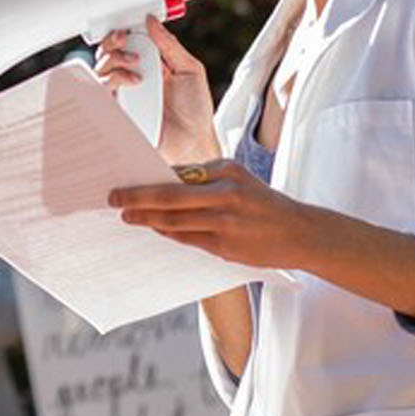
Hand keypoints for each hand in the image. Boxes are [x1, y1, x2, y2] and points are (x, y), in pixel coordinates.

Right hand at [94, 16, 220, 163]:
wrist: (194, 140)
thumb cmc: (195, 110)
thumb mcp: (190, 69)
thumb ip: (170, 45)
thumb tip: (151, 22)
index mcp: (150, 66)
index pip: (128, 43)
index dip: (124, 31)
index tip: (129, 25)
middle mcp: (132, 78)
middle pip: (108, 53)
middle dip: (112, 41)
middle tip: (124, 38)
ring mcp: (123, 95)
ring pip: (100, 69)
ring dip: (115, 59)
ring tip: (136, 63)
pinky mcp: (117, 111)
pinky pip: (101, 92)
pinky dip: (112, 80)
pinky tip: (133, 81)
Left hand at [110, 159, 313, 269]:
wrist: (301, 232)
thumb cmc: (262, 205)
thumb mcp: (238, 181)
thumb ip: (204, 182)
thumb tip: (162, 184)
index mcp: (226, 170)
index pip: (177, 172)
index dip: (148, 177)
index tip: (125, 176)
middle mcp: (225, 193)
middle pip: (169, 195)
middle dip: (137, 197)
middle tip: (113, 197)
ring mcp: (225, 221)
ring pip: (174, 220)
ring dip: (146, 218)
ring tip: (127, 216)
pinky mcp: (225, 245)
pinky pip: (187, 239)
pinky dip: (167, 233)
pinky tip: (154, 229)